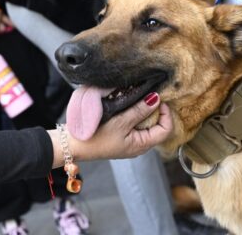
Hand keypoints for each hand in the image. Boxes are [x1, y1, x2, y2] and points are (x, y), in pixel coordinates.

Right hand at [51, 95, 172, 164]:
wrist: (75, 145)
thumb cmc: (97, 137)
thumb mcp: (120, 122)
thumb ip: (139, 110)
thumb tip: (156, 98)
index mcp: (142, 145)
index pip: (166, 129)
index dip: (166, 113)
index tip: (159, 98)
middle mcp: (139, 145)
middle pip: (157, 127)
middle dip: (156, 110)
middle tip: (150, 95)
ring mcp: (130, 142)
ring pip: (146, 125)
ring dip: (144, 111)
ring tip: (139, 98)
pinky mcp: (121, 138)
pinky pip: (135, 125)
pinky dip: (135, 115)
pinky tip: (128, 105)